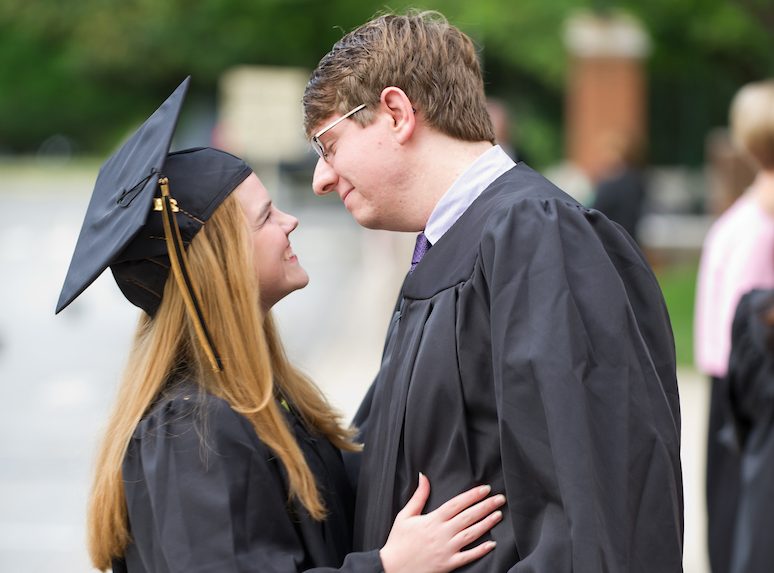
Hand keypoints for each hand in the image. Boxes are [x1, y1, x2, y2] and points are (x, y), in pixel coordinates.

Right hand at [379, 473, 504, 572]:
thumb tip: (423, 476)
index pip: (457, 503)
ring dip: (487, 524)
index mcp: (433, 519)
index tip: (485, 489)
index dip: (472, 495)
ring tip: (499, 515)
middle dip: (486, 506)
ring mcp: (447, 549)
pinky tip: (492, 544)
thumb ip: (418, 496)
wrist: (393, 568)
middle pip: (468, 516)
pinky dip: (481, 550)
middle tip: (500, 498)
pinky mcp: (448, 564)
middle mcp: (442, 533)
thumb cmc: (398, 541)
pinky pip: (468, 556)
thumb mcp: (405, 515)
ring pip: (471, 534)